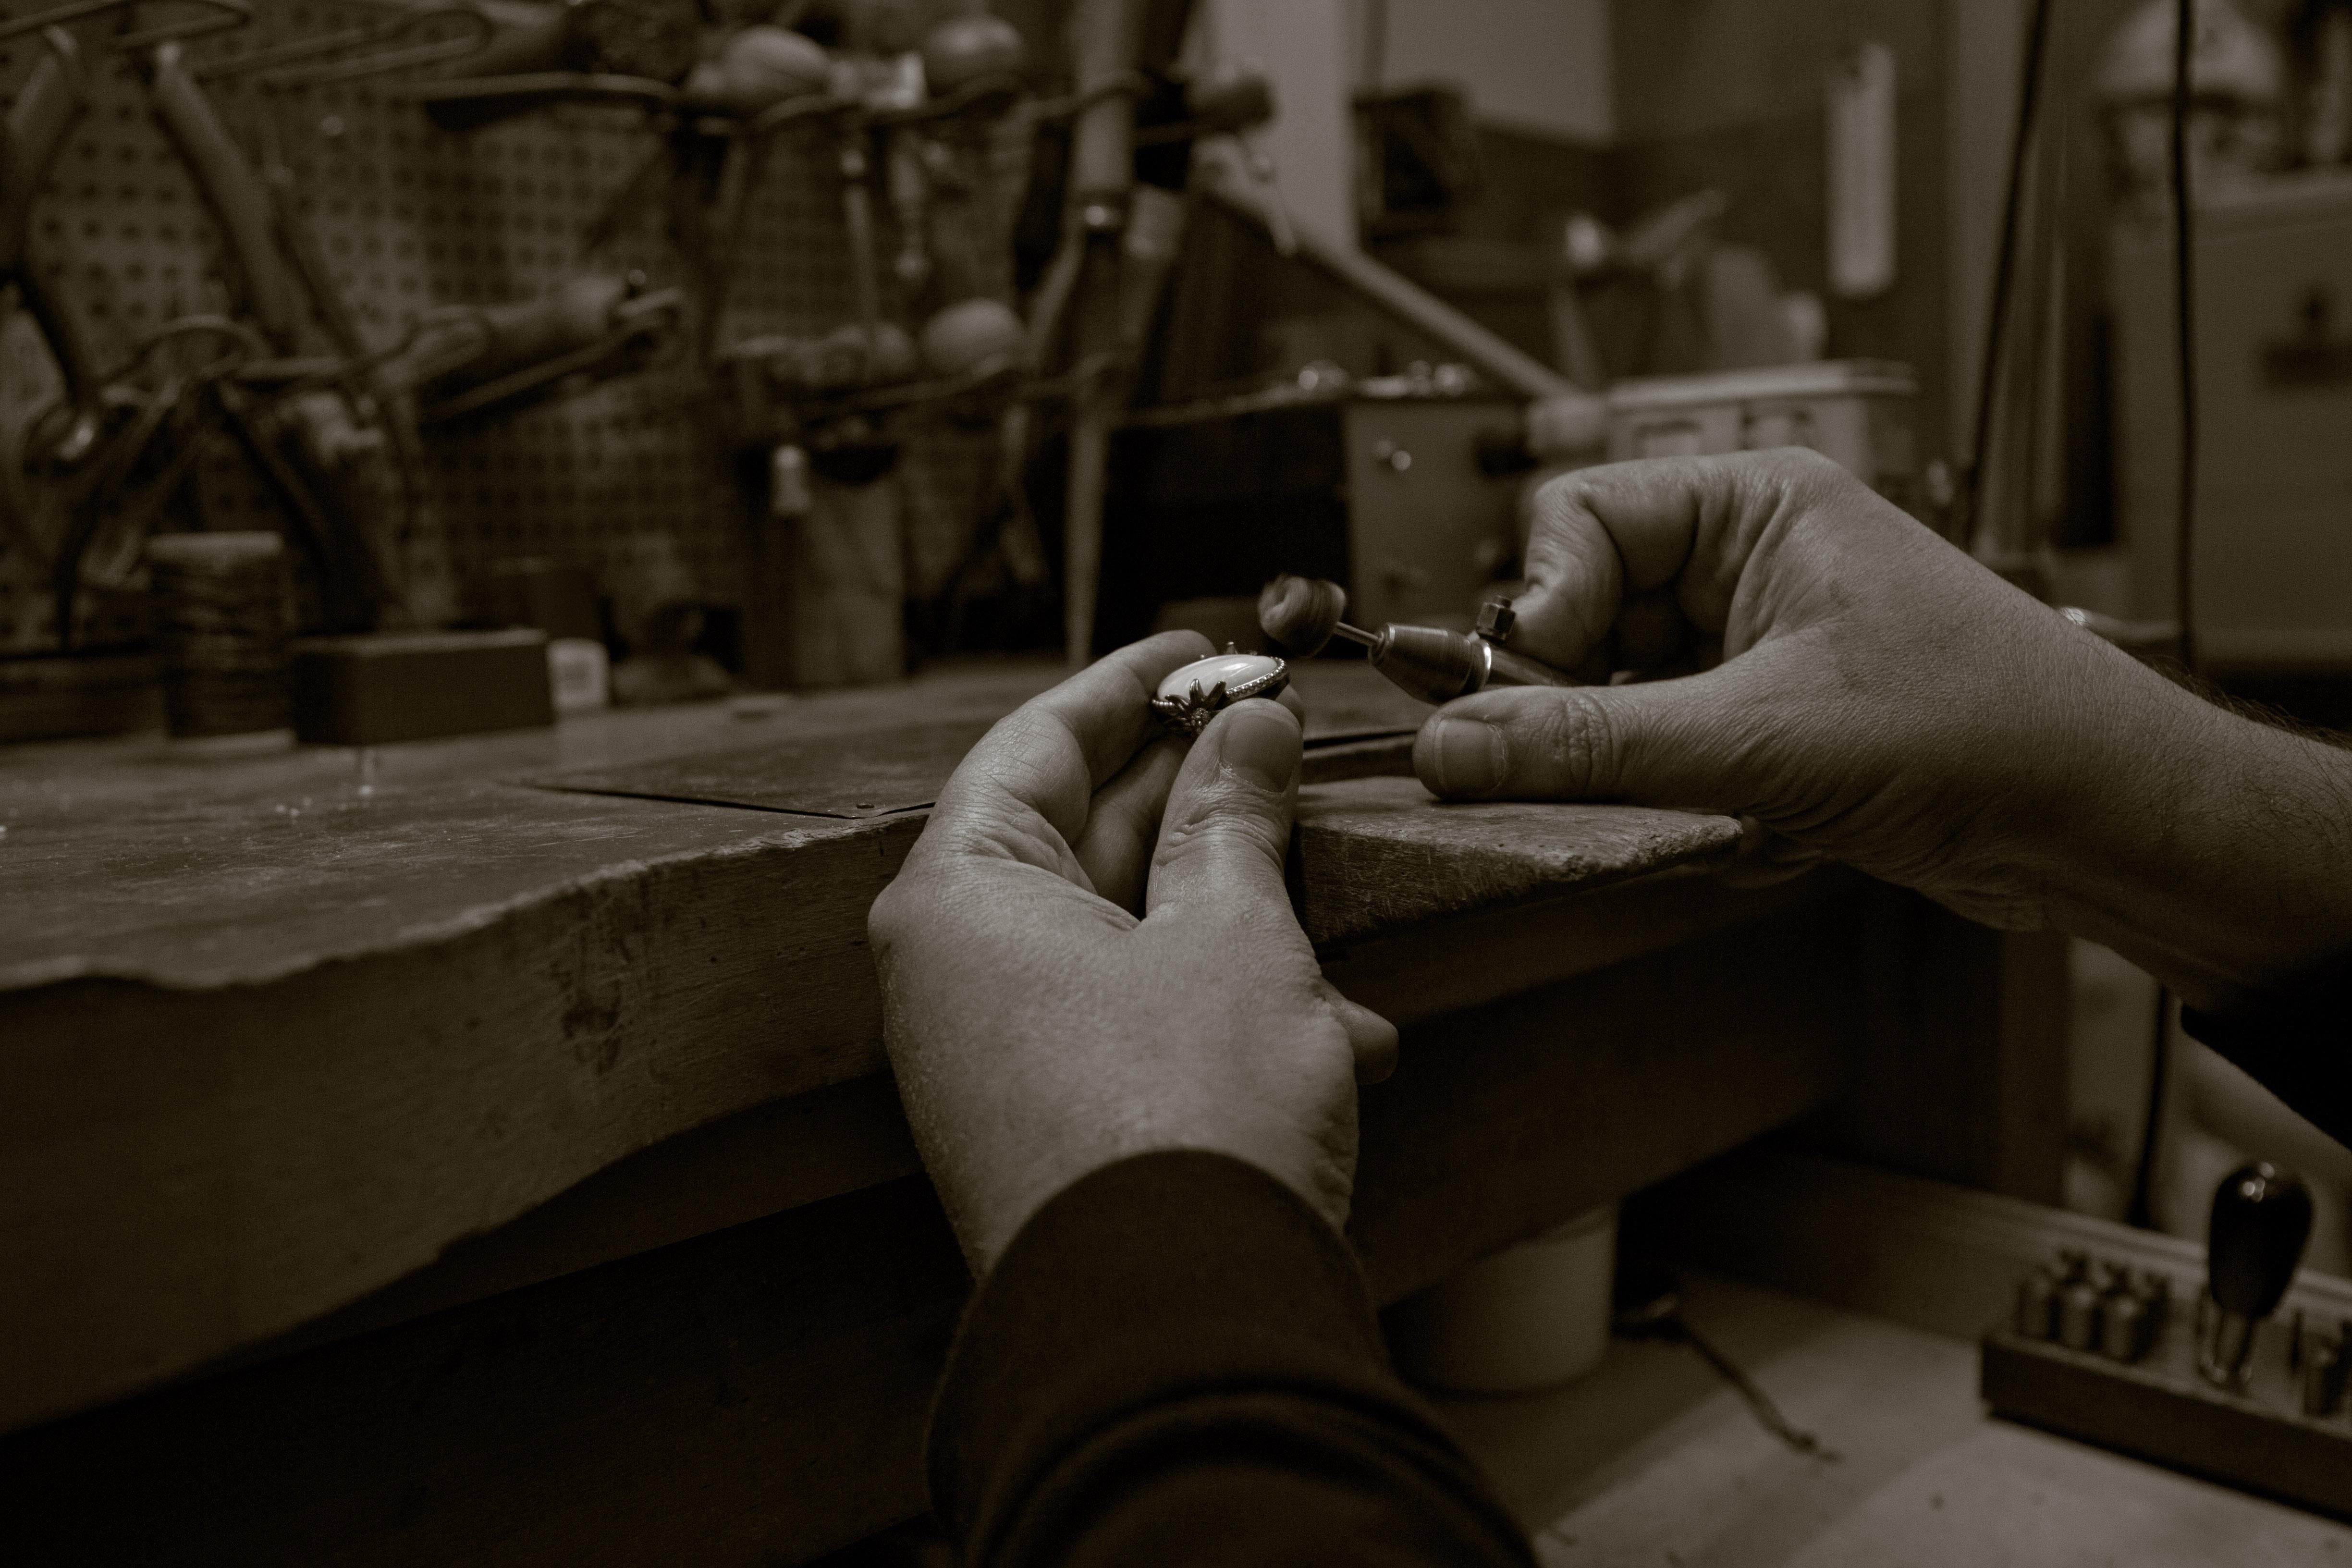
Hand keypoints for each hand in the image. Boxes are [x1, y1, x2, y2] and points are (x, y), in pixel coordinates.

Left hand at [870, 632, 1397, 1274]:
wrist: (1178, 1334)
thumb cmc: (1187, 1121)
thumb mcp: (1236, 936)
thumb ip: (1236, 822)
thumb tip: (1250, 731)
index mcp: (960, 898)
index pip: (1033, 744)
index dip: (1128, 686)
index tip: (1200, 650)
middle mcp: (957, 974)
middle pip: (1076, 837)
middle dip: (1196, 801)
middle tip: (1277, 746)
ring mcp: (998, 1058)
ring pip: (1125, 938)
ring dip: (1237, 922)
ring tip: (1333, 910)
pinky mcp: (1052, 1127)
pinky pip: (1135, 1026)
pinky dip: (1226, 1013)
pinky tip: (1337, 1036)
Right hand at [1414, 449, 2351, 1009]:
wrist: (2102, 817)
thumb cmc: (1987, 725)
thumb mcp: (1761, 737)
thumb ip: (1593, 745)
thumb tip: (1456, 746)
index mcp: (1754, 507)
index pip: (1578, 521)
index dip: (1537, 604)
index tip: (1517, 686)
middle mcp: (1749, 565)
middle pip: (1586, 618)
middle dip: (1585, 706)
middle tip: (1583, 767)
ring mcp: (1758, 650)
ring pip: (1621, 703)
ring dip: (1640, 773)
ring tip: (1707, 805)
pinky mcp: (1771, 729)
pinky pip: (1668, 760)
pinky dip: (1688, 808)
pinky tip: (1758, 831)